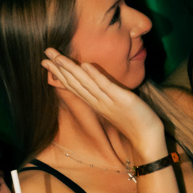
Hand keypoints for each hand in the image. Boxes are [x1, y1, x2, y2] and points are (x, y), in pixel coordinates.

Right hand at [41, 47, 167, 161]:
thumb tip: (95, 83)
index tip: (46, 62)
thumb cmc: (133, 122)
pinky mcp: (121, 100)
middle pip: (75, 82)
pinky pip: (105, 86)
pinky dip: (94, 76)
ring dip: (71, 69)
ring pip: (85, 84)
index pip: (73, 85)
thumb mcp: (115, 105)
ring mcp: (108, 101)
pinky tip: (84, 65)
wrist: (147, 139)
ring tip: (59, 57)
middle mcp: (98, 101)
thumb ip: (103, 94)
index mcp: (95, 102)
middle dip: (60, 67)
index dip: (59, 73)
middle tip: (46, 53)